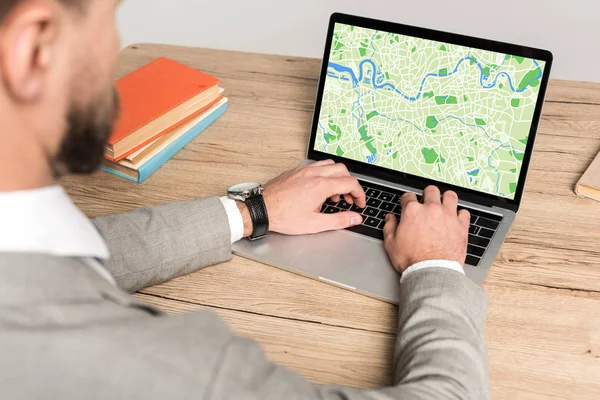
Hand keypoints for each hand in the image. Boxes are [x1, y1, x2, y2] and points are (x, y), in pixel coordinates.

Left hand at [239, 160, 365, 235]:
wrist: (262, 209)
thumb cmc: (284, 216)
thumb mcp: (315, 224)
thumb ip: (338, 220)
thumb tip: (355, 218)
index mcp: (321, 186)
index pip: (350, 183)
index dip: (359, 194)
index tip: (359, 203)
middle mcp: (313, 174)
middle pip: (343, 170)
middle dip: (350, 184)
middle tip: (348, 199)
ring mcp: (304, 170)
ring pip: (329, 165)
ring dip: (337, 177)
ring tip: (333, 195)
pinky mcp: (296, 171)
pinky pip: (316, 166)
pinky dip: (324, 174)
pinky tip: (319, 189)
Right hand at [383, 186, 469, 272]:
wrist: (431, 271)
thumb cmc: (412, 259)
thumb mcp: (391, 244)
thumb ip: (389, 227)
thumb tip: (390, 218)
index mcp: (412, 211)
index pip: (408, 196)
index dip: (406, 200)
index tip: (407, 203)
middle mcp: (431, 209)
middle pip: (431, 191)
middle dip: (427, 194)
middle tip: (426, 201)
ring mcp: (448, 215)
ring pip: (450, 196)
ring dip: (446, 198)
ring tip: (443, 204)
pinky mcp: (461, 226)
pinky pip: (464, 212)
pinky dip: (460, 214)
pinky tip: (456, 219)